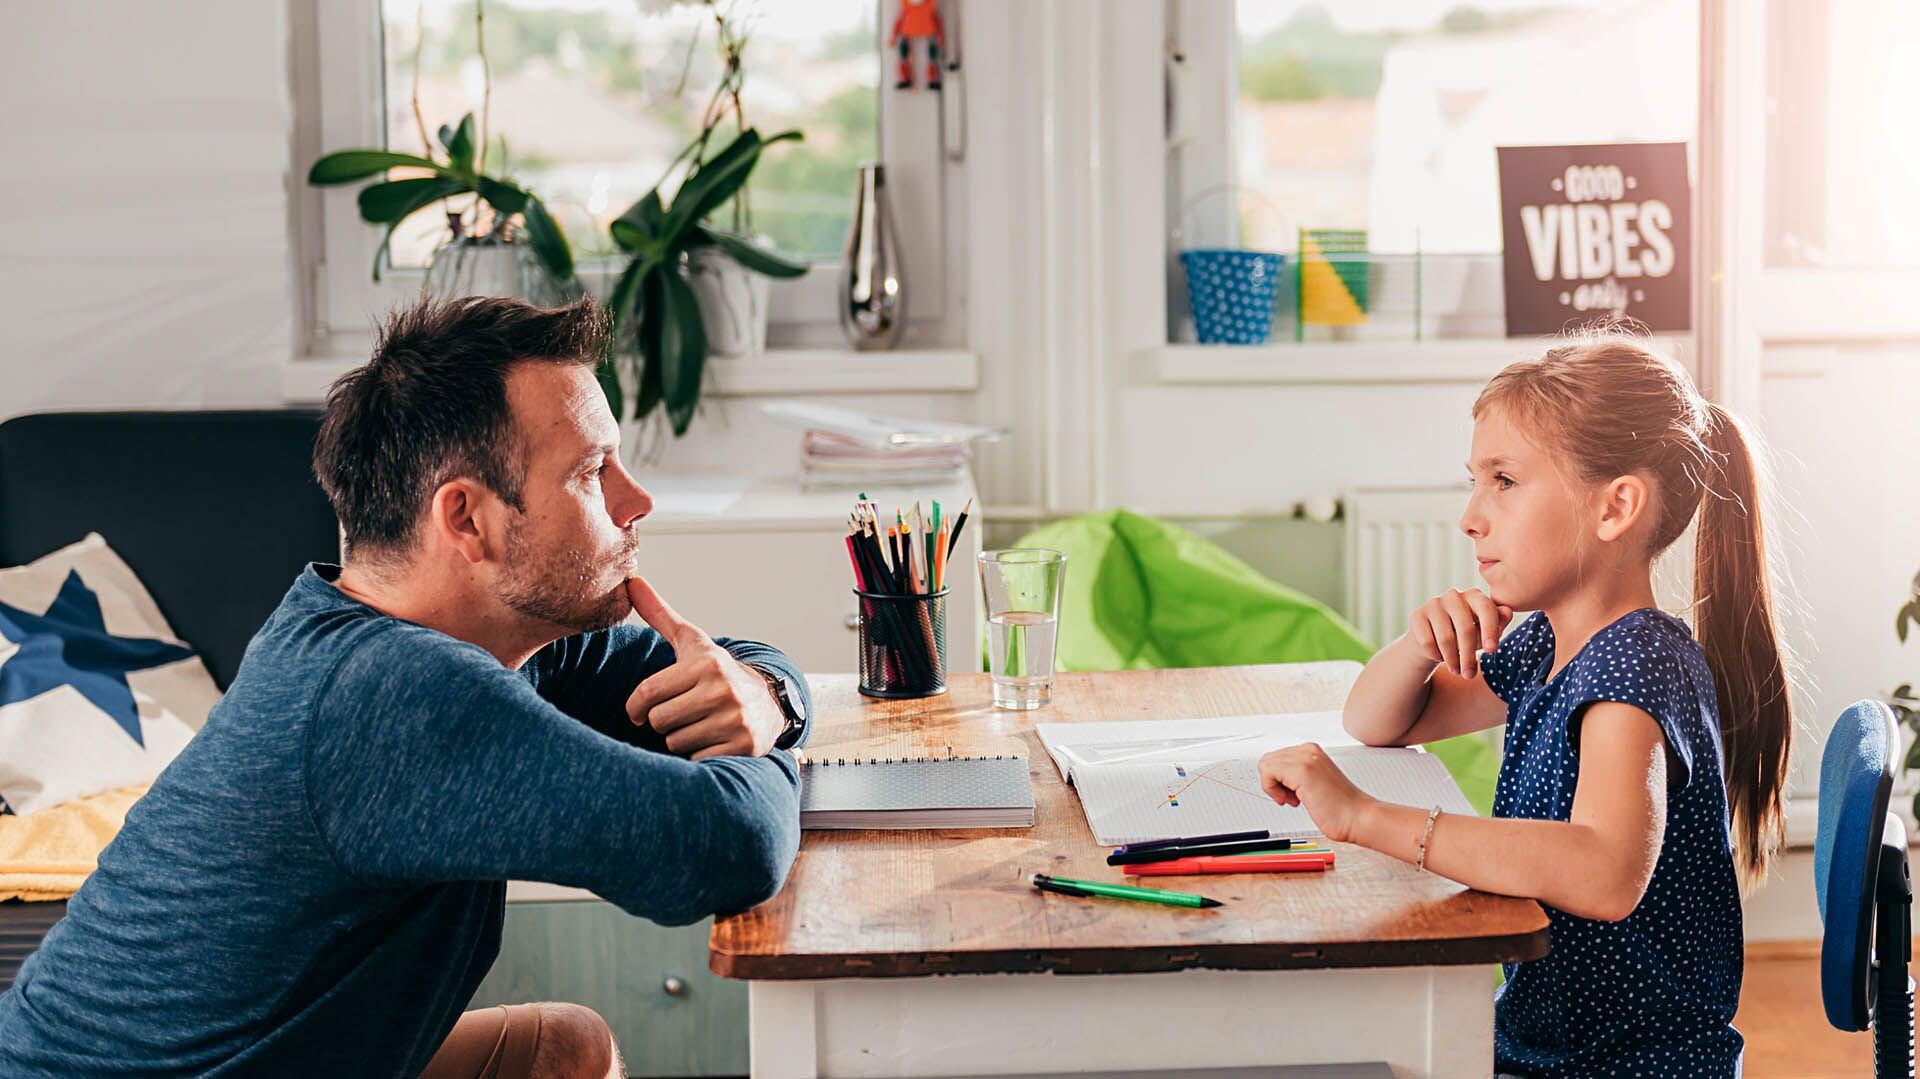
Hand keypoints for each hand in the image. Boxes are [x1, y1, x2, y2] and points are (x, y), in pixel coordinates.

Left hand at [625, 577, 785, 759]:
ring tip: (699, 725)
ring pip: (675, 742)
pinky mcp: (743, 746)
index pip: (646, 695)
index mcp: (705, 664)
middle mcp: (723, 689)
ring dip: (681, 739)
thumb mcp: (692, 643)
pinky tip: (712, 740)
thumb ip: (659, 614)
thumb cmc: (718, 673)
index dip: (636, 707)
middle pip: (658, 721)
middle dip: (663, 721)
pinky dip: (698, 755)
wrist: (769, 702)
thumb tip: (632, 581)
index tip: (640, 710)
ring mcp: (735, 719)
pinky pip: (696, 760)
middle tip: (680, 714)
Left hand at [1257, 744, 1374, 842]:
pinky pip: (1267, 773)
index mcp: (1311, 751)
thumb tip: (1272, 776)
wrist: (1357, 817)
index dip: (1279, 779)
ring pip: (1265, 765)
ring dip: (1274, 787)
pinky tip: (1293, 801)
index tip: (1293, 793)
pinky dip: (1273, 790)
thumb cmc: (1339, 806)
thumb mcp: (1313, 782)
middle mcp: (1308, 750)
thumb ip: (1296, 775)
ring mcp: (1305, 758)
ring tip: (1294, 799)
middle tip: (1292, 797)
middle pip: (1268, 760)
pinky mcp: (1301, 770)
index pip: (1276, 758)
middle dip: (1274, 782)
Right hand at [1407, 588, 1512, 679]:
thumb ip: (1497, 623)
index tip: (1492, 652)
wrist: (1433, 640)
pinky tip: (1439, 658)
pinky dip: (1435, 655)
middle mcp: (1453, 595)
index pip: (1486, 610)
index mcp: (1475, 596)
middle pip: (1465, 628)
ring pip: (1445, 638)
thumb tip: (1508, 612)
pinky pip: (1427, 642)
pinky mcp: (1417, 615)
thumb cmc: (1465, 635)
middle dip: (1468, 656)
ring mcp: (1433, 604)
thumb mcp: (1484, 633)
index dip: (1490, 631)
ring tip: (1457, 671)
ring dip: (1452, 660)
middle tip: (1470, 675)